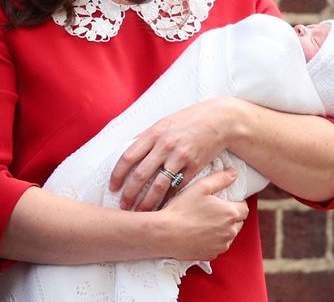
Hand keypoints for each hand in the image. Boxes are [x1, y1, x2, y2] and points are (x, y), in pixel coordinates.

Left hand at [110, 97, 243, 211]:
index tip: (113, 187)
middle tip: (124, 206)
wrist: (220, 120)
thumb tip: (128, 151)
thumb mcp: (165, 122)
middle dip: (129, 194)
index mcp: (154, 133)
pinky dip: (168, 199)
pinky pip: (178, 188)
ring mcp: (180, 157)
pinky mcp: (195, 167)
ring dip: (147, 202)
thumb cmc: (190, 120)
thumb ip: (147, 137)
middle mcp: (165, 145)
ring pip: (159, 185)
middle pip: (141, 174)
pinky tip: (163, 208)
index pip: (128, 157)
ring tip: (140, 213)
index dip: (118, 174)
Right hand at [154, 168, 248, 260]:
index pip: (244, 208)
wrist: (165, 233)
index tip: (225, 201)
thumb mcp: (201, 187)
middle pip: (238, 222)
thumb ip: (221, 179)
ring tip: (206, 222)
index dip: (236, 203)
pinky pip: (218, 246)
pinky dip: (214, 241)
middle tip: (214, 211)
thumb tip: (234, 173)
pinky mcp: (211, 255)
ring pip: (229, 235)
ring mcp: (221, 245)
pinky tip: (200, 234)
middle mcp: (230, 232)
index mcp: (230, 214)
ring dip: (223, 229)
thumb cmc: (182, 209)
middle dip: (230, 216)